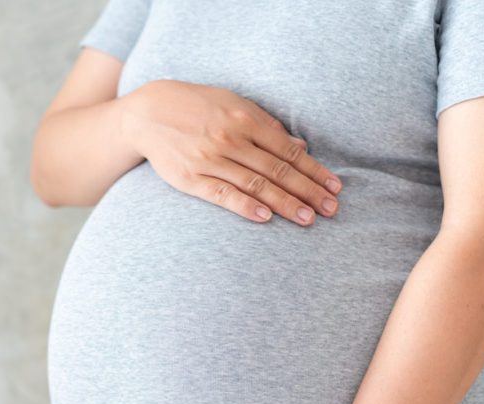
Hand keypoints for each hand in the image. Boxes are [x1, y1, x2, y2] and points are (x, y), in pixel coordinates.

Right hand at [119, 79, 341, 226]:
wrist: (148, 113)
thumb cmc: (198, 108)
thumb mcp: (234, 105)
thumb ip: (267, 126)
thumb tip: (301, 146)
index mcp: (245, 120)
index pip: (288, 151)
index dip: (314, 171)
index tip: (335, 188)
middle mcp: (231, 140)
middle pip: (277, 170)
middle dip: (308, 191)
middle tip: (331, 210)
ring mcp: (210, 160)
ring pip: (255, 185)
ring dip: (285, 203)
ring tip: (307, 219)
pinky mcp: (190, 178)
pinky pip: (222, 195)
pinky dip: (244, 206)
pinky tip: (265, 217)